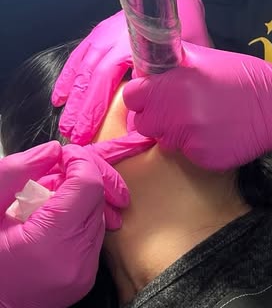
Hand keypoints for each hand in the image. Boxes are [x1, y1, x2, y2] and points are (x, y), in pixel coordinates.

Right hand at [0, 143, 129, 307]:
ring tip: (45, 200)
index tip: (61, 156)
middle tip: (53, 174)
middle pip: (97, 197)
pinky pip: (92, 235)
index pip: (88, 184)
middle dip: (79, 177)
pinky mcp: (86, 278)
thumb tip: (53, 149)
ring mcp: (85, 271)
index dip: (79, 162)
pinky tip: (51, 221)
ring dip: (79, 198)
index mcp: (51, 240)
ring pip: (98, 214)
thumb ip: (16, 174)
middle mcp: (77, 258)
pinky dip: (77, 220)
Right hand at [52, 0, 209, 143]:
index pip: (110, 75)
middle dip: (83, 107)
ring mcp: (106, 32)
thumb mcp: (189, 48)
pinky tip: (60, 97)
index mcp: (135, 40)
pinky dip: (68, 76)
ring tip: (67, 123)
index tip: (92, 129)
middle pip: (93, 74)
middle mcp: (115, 35)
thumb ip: (177, 75)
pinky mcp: (101, 32)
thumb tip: (165, 110)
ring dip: (73, 96)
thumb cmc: (184, 22)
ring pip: (83, 67)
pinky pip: (79, 55)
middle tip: (75, 135)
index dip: (98, 104)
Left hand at [123, 42, 271, 170]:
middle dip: (157, 117)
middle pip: (144, 122)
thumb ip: (174, 66)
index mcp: (176, 80)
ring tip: (204, 120)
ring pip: (164, 140)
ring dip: (176, 133)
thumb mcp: (207, 59)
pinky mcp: (201, 157)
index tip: (154, 95)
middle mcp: (178, 109)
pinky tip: (216, 133)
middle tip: (179, 110)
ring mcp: (189, 135)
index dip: (143, 95)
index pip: (133, 94)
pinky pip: (187, 154)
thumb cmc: (245, 78)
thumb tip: (149, 69)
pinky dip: (197, 146)